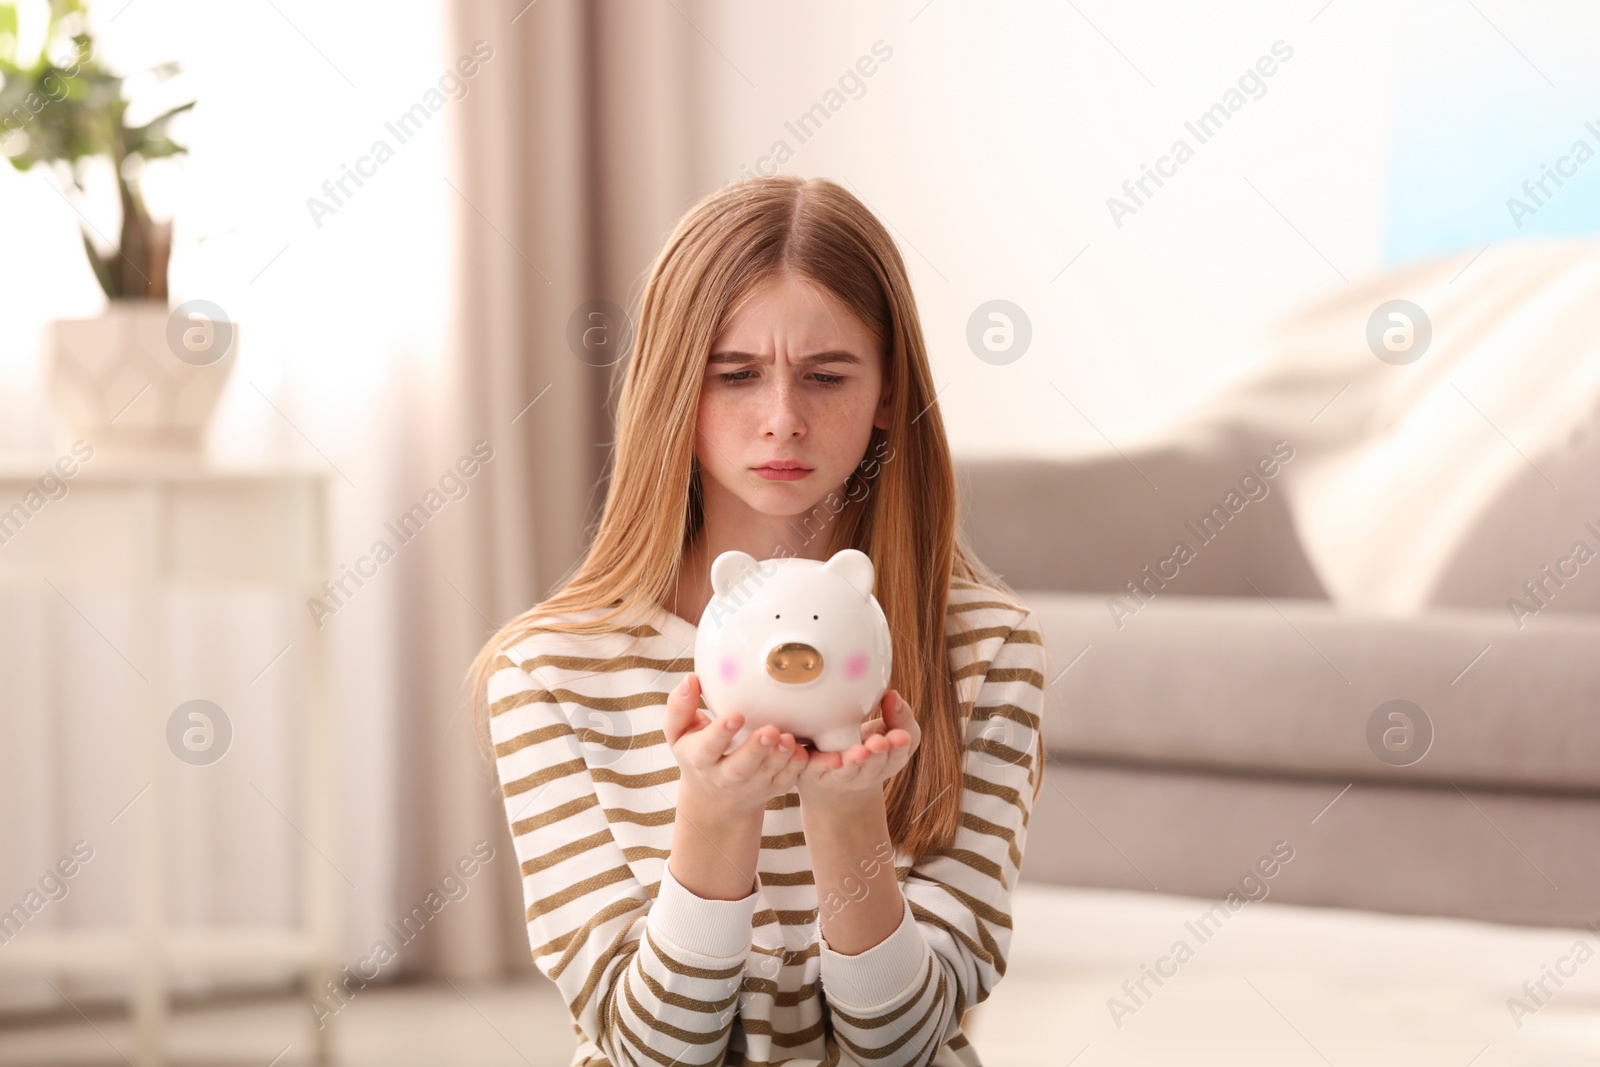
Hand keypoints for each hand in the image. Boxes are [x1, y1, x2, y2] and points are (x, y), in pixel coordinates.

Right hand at [662, 673, 809, 817]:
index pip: (708, 747)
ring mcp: (749, 785)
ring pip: (766, 774)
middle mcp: (724, 776)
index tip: (736, 716)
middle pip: (740, 767)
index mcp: (700, 758)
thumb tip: (690, 678)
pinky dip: (795, 769)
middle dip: (755, 749)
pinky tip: (803, 752)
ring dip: (779, 758)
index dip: (721, 733)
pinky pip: (785, 781)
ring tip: (789, 739)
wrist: (714, 797)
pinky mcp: (770, 789)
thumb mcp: (679, 732)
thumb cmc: (696, 750)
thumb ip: (680, 706)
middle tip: (771, 730)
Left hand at [797, 690, 918, 813]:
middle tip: (878, 743)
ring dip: (852, 762)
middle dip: (875, 755)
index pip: (897, 755)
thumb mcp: (889, 731)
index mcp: (887, 762)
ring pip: (846, 772)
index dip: (899, 746)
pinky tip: (821, 756)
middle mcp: (865, 773)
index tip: (901, 736)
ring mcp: (840, 776)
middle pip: (873, 766)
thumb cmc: (866, 745)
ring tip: (858, 752)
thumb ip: (899, 716)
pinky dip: (817, 763)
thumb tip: (892, 695)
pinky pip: (816, 769)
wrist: (831, 773)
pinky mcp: (814, 773)